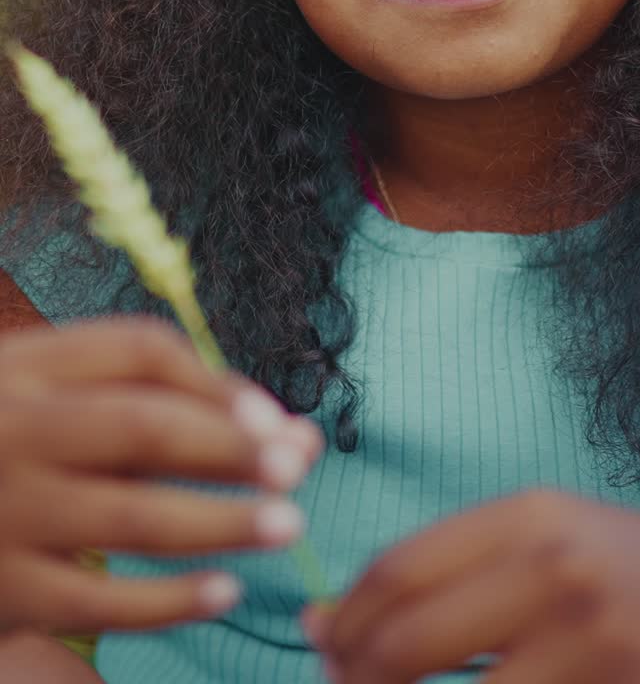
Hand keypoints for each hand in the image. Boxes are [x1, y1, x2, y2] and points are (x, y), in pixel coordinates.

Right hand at [0, 316, 323, 632]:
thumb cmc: (15, 448)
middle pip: (142, 427)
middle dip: (229, 448)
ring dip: (221, 522)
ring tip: (288, 523)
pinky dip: (168, 600)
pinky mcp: (4, 589)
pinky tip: (225, 590)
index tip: (274, 417)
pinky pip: (98, 602)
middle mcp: (15, 428)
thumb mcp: (59, 403)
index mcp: (31, 365)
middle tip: (296, 466)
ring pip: (131, 518)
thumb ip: (164, 409)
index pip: (139, 351)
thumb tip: (295, 435)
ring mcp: (7, 510)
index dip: (215, 382)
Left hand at [302, 487, 639, 682]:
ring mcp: (591, 641)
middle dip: (355, 678)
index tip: (322, 645)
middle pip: (408, 640)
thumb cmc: (630, 573)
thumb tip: (327, 619)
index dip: (344, 619)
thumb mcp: (552, 540)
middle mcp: (555, 569)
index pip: (398, 570)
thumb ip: (455, 570)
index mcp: (531, 517)